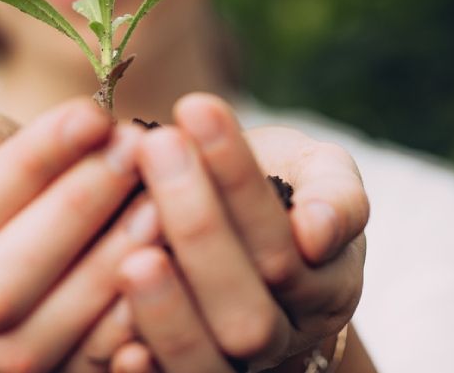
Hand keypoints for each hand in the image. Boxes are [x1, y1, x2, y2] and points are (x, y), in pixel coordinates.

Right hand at [0, 99, 158, 371]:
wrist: (10, 229)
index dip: (32, 165)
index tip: (93, 114)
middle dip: (73, 214)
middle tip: (134, 153)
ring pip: (38, 339)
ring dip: (105, 272)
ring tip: (159, 205)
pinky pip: (81, 372)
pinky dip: (125, 335)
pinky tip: (168, 275)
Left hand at [109, 94, 368, 371]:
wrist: (238, 230)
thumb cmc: (275, 187)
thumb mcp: (317, 173)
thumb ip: (333, 194)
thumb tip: (315, 232)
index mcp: (328, 282)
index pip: (282, 238)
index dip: (238, 177)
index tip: (195, 107)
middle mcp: (287, 335)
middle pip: (248, 308)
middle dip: (199, 227)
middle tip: (155, 149)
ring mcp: (239, 368)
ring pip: (211, 359)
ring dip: (169, 309)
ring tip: (131, 252)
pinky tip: (119, 345)